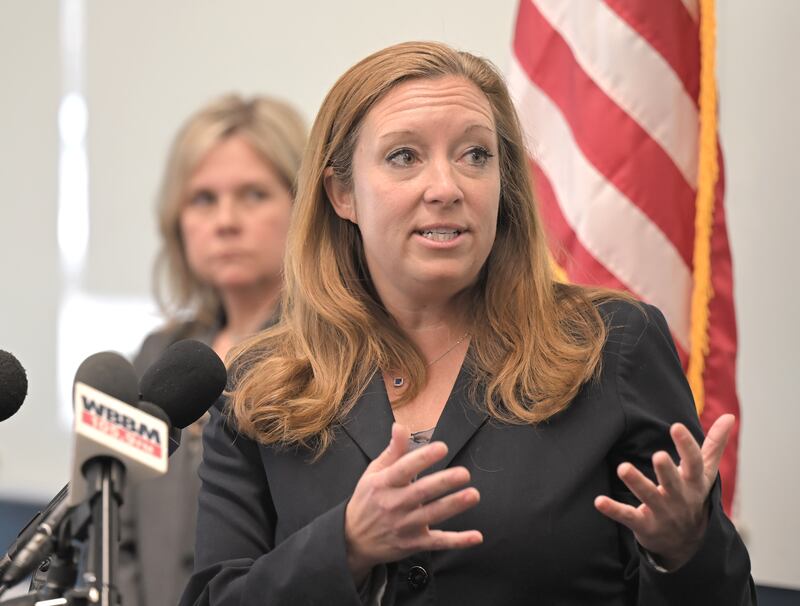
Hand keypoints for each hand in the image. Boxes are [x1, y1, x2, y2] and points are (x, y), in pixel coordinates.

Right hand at [344, 423, 482, 582]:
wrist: (353, 540)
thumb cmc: (367, 500)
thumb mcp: (373, 473)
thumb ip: (392, 451)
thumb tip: (400, 426)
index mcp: (383, 483)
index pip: (404, 468)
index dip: (423, 458)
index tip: (442, 447)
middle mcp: (393, 504)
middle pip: (421, 492)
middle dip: (443, 482)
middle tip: (464, 473)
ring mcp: (404, 526)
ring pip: (432, 515)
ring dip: (453, 505)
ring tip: (473, 495)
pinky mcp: (413, 543)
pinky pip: (438, 542)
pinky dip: (457, 541)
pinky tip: (476, 536)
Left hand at [594, 414, 735, 569]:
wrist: (687, 544)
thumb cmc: (692, 497)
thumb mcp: (705, 473)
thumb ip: (714, 445)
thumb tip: (729, 416)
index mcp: (694, 483)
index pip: (694, 463)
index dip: (687, 445)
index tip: (676, 426)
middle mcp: (679, 498)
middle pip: (673, 483)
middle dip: (666, 470)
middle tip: (658, 455)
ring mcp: (662, 512)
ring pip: (649, 497)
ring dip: (636, 483)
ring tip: (623, 468)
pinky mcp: (644, 526)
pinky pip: (628, 517)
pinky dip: (614, 510)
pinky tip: (599, 501)